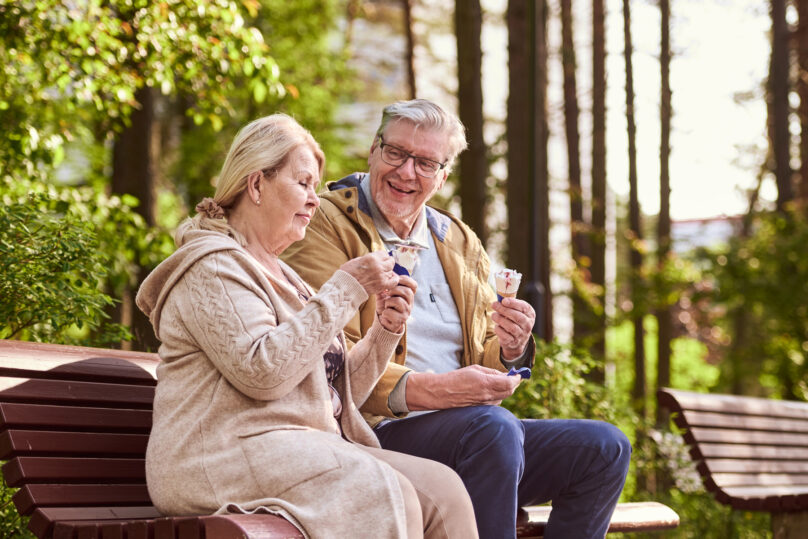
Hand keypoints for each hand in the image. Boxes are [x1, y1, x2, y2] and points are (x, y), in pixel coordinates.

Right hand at [340, 251, 397, 295]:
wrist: (346, 288)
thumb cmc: (348, 274)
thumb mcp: (356, 260)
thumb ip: (368, 258)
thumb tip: (375, 257)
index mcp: (371, 258)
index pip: (384, 253)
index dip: (382, 256)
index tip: (381, 258)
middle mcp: (378, 266)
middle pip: (390, 261)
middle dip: (387, 262)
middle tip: (383, 265)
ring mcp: (381, 276)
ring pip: (391, 270)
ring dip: (388, 271)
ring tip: (382, 273)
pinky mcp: (382, 285)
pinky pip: (394, 281)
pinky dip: (394, 279)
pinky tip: (392, 278)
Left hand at [375, 275, 416, 332]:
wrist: (382, 320)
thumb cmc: (385, 305)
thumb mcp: (384, 293)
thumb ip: (385, 284)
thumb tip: (385, 274)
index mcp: (408, 296)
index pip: (414, 285)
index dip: (405, 280)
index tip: (396, 280)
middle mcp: (410, 304)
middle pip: (407, 292)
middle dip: (394, 289)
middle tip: (388, 293)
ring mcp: (406, 313)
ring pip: (399, 301)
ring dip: (388, 302)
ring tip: (387, 305)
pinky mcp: (400, 321)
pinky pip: (390, 312)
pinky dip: (384, 312)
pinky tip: (385, 314)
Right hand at [405, 365, 520, 410]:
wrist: (441, 393)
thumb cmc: (456, 378)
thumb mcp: (474, 369)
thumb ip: (491, 372)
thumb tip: (505, 374)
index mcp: (485, 383)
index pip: (509, 383)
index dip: (516, 379)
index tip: (518, 374)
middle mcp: (487, 395)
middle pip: (509, 392)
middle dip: (514, 384)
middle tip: (513, 377)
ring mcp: (484, 404)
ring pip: (503, 398)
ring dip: (506, 390)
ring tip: (501, 382)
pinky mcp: (480, 408)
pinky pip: (495, 403)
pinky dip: (498, 396)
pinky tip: (492, 390)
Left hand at [491, 298, 535, 359]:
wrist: (518, 339)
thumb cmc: (514, 320)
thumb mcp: (516, 311)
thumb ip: (510, 304)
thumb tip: (499, 298)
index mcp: (530, 314)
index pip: (524, 307)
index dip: (513, 303)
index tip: (503, 300)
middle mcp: (528, 325)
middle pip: (517, 317)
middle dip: (504, 310)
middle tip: (494, 305)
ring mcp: (521, 335)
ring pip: (511, 327)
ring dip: (500, 320)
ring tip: (493, 315)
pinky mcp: (513, 342)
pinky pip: (505, 336)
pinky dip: (499, 330)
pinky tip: (496, 326)